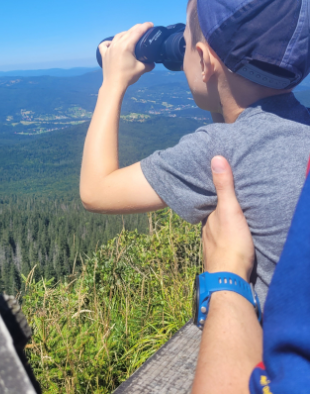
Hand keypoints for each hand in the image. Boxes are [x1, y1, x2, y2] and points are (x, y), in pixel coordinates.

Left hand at [98, 22, 153, 90]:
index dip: (144, 27)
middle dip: (136, 28)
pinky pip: (105, 45)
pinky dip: (109, 42)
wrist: (114, 84)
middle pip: (128, 32)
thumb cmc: (128, 76)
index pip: (137, 32)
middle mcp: (117, 44)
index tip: (150, 24)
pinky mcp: (104, 54)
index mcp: (126, 46)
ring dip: (125, 33)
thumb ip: (149, 64)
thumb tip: (153, 63)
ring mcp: (109, 48)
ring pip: (117, 36)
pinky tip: (112, 43)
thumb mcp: (141, 69)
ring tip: (131, 34)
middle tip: (144, 27)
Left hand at [201, 156, 254, 280]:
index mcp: (208, 218)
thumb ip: (224, 186)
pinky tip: (231, 244)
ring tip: (229, 223)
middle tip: (226, 206)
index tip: (216, 188)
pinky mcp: (220, 261)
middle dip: (217, 213)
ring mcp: (212, 248)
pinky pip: (222, 247)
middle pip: (212, 218)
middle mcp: (207, 232)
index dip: (213, 196)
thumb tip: (216, 158)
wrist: (230, 280)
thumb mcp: (230, 210)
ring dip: (221, 228)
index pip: (209, 202)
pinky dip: (226, 242)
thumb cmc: (231, 243)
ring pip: (216, 233)